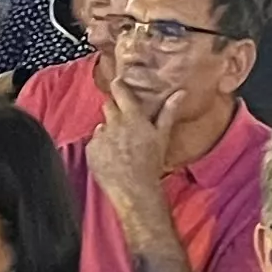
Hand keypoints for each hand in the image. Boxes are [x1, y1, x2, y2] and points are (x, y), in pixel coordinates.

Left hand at [85, 97, 169, 243]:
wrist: (134, 189)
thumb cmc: (151, 163)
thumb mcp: (162, 136)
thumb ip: (169, 112)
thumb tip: (180, 92)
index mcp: (132, 117)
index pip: (120, 91)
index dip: (118, 85)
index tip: (117, 82)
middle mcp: (113, 123)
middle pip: (108, 106)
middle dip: (113, 109)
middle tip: (123, 122)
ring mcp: (100, 137)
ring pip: (101, 126)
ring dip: (108, 131)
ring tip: (118, 146)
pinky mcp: (91, 151)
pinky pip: (94, 143)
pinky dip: (101, 147)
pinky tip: (111, 158)